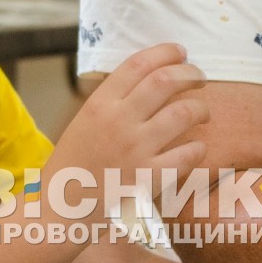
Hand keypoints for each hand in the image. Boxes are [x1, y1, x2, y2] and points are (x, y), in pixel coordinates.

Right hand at [49, 44, 207, 213]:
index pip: (138, 64)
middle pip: (166, 80)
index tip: (180, 52)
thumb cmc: (72, 167)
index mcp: (99, 104)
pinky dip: (199, 148)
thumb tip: (146, 81)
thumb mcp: (83, 123)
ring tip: (202, 113)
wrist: (58, 210)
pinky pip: (188, 154)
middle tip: (200, 77)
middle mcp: (118, 121)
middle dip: (191, 73)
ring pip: (184, 112)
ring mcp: (135, 149)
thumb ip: (112, 102)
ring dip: (201, 108)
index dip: (165, 52)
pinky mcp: (148, 178)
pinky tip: (196, 148)